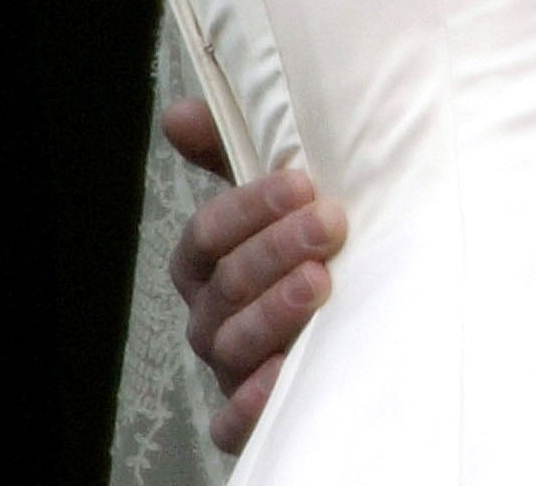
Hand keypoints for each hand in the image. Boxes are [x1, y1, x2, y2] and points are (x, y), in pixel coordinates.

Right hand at [163, 98, 346, 455]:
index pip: (208, 233)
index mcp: (210, 264)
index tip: (303, 182)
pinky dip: (252, 404)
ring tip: (320, 284)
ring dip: (273, 311)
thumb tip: (179, 112)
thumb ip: (234, 154)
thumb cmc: (309, 250)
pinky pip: (233, 422)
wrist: (356, 328)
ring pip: (232, 344)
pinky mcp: (250, 415)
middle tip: (329, 225)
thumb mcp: (281, 201)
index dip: (249, 206)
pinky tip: (282, 376)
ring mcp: (230, 367)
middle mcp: (212, 315)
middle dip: (275, 250)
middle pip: (225, 284)